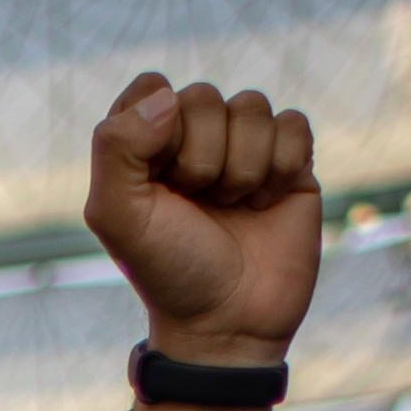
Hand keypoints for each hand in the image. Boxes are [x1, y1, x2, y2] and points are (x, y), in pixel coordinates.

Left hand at [81, 74, 320, 365]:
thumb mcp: (117, 215)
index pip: (152, 87)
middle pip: (204, 95)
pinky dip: (281, 166)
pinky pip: (293, 124)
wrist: (230, 323)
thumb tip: (167, 96)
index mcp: (146, 142)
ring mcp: (244, 147)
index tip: (159, 182)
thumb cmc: (169, 270)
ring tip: (232, 208)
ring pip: (252, 106)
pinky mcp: (290, 162)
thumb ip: (116, 146)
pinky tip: (267, 203)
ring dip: (241, 167)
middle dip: (201, 158)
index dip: (158, 129)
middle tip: (198, 204)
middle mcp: (195, 137)